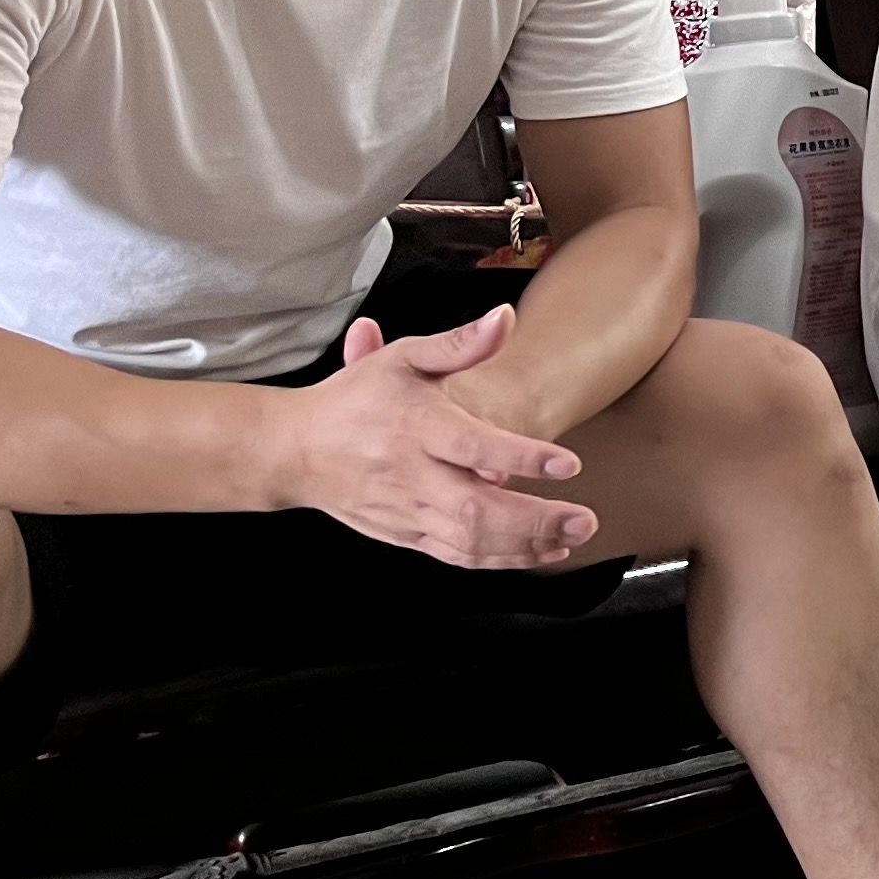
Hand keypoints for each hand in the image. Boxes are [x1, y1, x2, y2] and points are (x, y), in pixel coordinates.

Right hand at [289, 310, 597, 568]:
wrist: (293, 451)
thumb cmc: (354, 399)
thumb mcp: (402, 359)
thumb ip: (459, 344)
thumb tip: (505, 318)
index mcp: (414, 427)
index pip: (473, 447)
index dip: (522, 456)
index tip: (568, 463)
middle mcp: (410, 475)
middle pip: (474, 509)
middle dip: (535, 519)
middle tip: (586, 517)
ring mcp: (406, 511)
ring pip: (469, 540)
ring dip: (526, 545)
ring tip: (574, 534)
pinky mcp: (404, 535)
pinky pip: (457, 556)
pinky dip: (501, 559)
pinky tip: (540, 551)